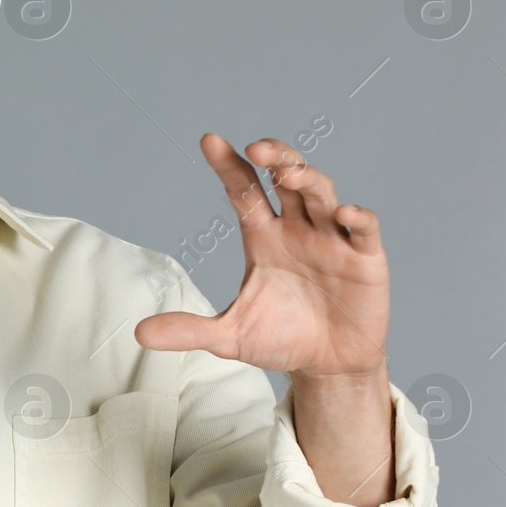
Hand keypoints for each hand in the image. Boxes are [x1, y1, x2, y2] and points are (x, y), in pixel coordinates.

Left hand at [135, 134, 388, 382]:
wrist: (329, 366)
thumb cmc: (281, 338)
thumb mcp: (231, 336)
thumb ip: (189, 330)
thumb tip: (139, 334)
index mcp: (263, 235)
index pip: (243, 190)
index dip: (228, 164)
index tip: (209, 140)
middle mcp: (298, 228)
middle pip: (286, 177)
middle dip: (274, 156)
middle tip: (255, 149)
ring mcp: (333, 239)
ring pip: (321, 193)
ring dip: (307, 178)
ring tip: (287, 174)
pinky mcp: (366, 259)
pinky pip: (364, 229)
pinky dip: (357, 217)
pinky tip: (344, 213)